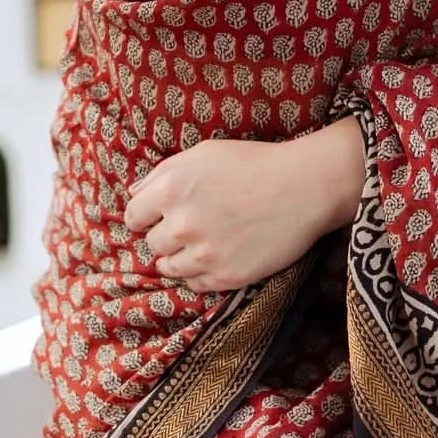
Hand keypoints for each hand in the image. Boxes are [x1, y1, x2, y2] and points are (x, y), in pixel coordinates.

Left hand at [122, 137, 330, 293]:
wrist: (304, 187)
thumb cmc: (254, 163)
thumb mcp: (203, 153)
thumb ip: (163, 172)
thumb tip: (134, 192)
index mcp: (171, 189)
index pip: (133, 216)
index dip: (145, 216)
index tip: (158, 217)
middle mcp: (182, 224)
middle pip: (152, 244)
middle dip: (167, 235)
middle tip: (191, 226)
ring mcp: (203, 254)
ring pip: (169, 268)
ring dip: (180, 257)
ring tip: (204, 243)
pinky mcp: (226, 276)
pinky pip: (195, 284)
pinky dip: (201, 273)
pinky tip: (218, 255)